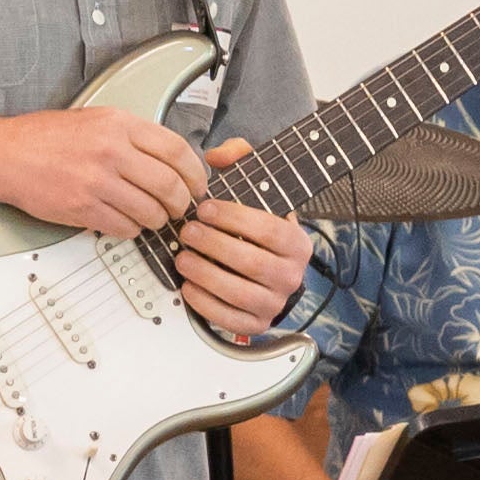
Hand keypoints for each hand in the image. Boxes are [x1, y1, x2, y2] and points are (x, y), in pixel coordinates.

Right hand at [0, 103, 209, 239]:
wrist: (7, 155)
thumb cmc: (47, 138)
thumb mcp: (97, 119)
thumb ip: (134, 136)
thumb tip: (172, 160)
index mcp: (120, 124)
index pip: (177, 151)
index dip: (195, 173)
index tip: (198, 185)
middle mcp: (111, 150)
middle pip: (170, 185)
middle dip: (181, 203)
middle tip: (179, 208)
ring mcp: (97, 181)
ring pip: (151, 211)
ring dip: (157, 220)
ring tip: (152, 217)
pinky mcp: (83, 208)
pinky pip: (125, 227)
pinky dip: (132, 230)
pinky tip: (126, 222)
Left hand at [173, 154, 311, 342]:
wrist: (269, 270)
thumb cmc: (256, 229)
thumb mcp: (256, 189)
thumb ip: (240, 160)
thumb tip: (219, 156)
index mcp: (297, 242)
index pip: (269, 229)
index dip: (233, 218)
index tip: (205, 209)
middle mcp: (292, 275)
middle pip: (251, 262)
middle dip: (213, 245)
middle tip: (187, 232)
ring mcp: (275, 303)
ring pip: (239, 293)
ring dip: (205, 274)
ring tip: (182, 258)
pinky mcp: (257, 324)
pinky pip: (230, 319)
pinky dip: (205, 304)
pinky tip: (188, 286)